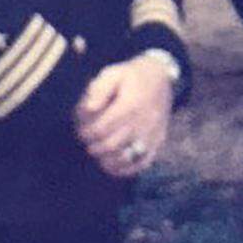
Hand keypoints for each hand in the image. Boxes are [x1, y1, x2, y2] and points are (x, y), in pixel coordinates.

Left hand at [74, 54, 172, 177]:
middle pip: (110, 145)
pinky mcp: (158, 141)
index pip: (101, 129)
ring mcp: (152, 134)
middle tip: (88, 141)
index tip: (81, 130)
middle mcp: (142, 122)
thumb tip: (88, 108)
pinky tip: (112, 164)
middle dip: (93, 146)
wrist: (161, 76)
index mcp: (130, 105)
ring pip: (125, 158)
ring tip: (98, 152)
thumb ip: (99, 89)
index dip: (86, 133)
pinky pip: (141, 163)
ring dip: (106, 159)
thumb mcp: (114, 73)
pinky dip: (125, 169)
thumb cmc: (132, 75)